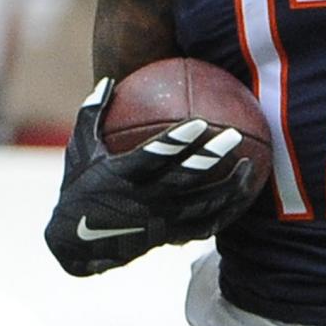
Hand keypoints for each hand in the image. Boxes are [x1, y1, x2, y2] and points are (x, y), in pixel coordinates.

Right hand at [44, 78, 258, 276]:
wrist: (74, 245)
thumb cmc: (78, 188)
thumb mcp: (78, 151)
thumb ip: (93, 114)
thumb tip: (108, 79)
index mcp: (120, 176)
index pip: (153, 156)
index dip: (177, 141)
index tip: (199, 123)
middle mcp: (142, 200)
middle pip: (184, 179)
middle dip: (212, 157)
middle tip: (235, 135)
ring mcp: (158, 222)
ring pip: (202, 206)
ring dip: (229, 187)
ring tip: (251, 166)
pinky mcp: (169, 238)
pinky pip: (205, 227)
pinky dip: (226, 212)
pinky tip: (243, 195)